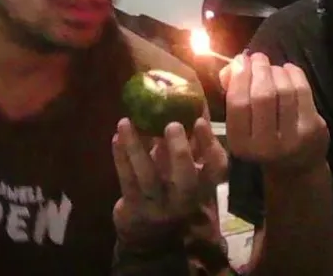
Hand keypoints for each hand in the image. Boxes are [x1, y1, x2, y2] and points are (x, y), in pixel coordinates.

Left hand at [111, 116, 227, 247]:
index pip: (216, 169)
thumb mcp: (185, 169)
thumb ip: (191, 142)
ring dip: (136, 148)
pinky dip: (120, 158)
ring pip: (148, 178)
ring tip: (125, 121)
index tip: (200, 120)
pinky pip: (127, 180)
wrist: (147, 233)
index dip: (210, 145)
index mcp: (201, 185)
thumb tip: (193, 99)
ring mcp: (158, 205)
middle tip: (171, 124)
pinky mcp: (134, 208)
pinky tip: (116, 137)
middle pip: (186, 180)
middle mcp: (183, 198)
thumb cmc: (170, 188)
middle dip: (180, 152)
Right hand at [220, 52, 328, 174]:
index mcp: (241, 145)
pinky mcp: (313, 128)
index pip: (238, 103)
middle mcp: (266, 145)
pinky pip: (302, 90)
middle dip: (259, 69)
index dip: (239, 76)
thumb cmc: (262, 139)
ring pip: (283, 89)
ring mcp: (293, 137)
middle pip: (262, 94)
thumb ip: (232, 94)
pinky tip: (288, 70)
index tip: (240, 61)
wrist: (296, 167)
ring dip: (276, 70)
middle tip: (257, 57)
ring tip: (271, 67)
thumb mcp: (241, 124)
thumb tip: (234, 64)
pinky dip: (293, 73)